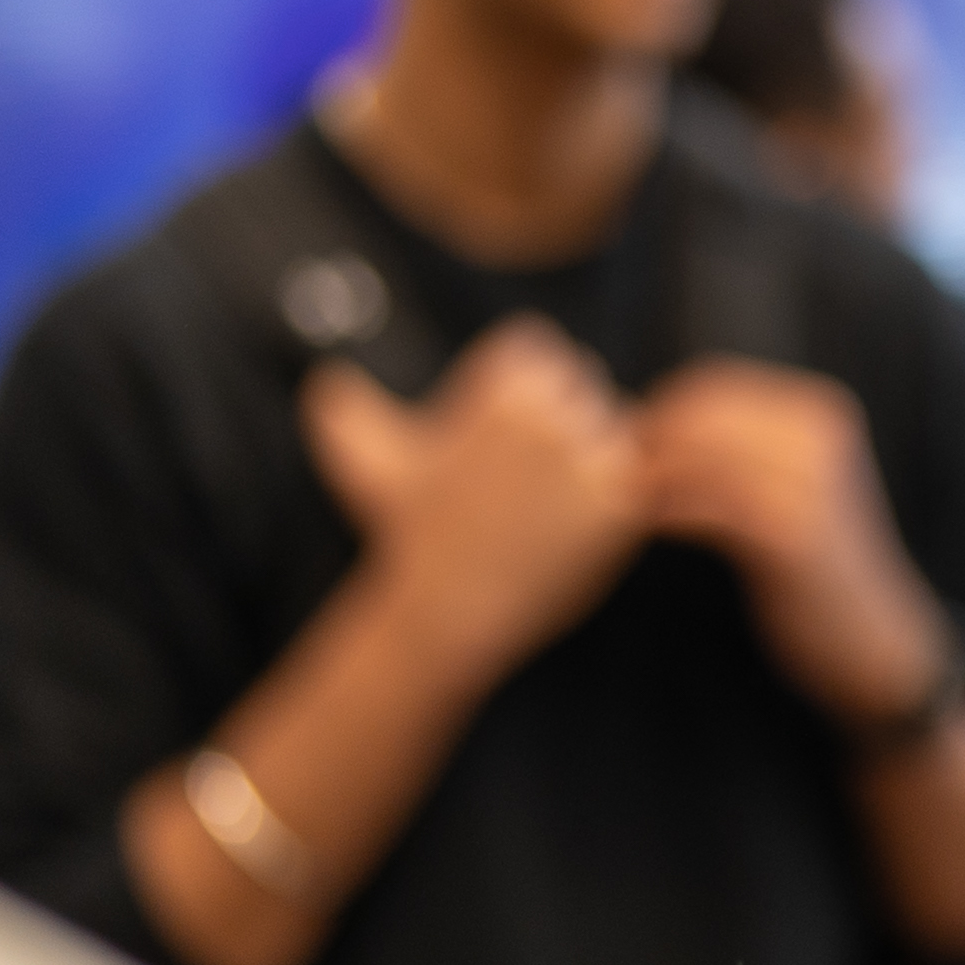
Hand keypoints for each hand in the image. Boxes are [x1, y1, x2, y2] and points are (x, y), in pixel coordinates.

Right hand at [302, 318, 650, 666]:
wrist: (446, 612)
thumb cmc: (409, 534)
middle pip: (585, 387)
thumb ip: (343, 412)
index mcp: (505, 378)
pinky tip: (570, 529)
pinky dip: (614, 501)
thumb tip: (325, 381)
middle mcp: (551, 407)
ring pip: (617, 430)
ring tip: (544, 506)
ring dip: (592, 459)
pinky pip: (639, 479)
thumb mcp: (367, 463)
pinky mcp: (622, 500)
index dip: (522, 399)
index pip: (543, 352)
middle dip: (562, 424)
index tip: (497, 446)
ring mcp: (591, 454)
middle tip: (521, 482)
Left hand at [633, 359, 954, 728]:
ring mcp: (810, 483)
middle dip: (652, 439)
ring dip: (653, 473)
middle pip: (702, 413)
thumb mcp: (794, 483)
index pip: (715, 383)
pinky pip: (706, 505)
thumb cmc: (816, 563)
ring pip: (699, 455)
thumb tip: (646, 418)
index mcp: (821, 411)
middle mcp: (820, 435)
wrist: (874, 636)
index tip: (634, 445)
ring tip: (630, 498)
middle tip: (617, 472)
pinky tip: (655, 525)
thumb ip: (742, 445)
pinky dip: (669, 510)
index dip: (663, 410)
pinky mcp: (791, 534)